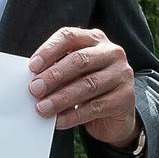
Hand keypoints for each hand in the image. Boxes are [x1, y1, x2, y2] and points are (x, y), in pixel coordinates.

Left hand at [28, 27, 138, 146]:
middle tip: (34, 89)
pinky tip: (59, 121)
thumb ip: (56, 72)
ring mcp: (122, 74)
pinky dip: (74, 115)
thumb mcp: (72, 74)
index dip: (50, 50)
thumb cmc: (86, 88)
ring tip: (43, 108)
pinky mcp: (126, 97)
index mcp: (95, 40)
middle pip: (80, 60)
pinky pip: (96, 107)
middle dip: (54, 75)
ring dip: (61, 98)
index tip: (32, 67)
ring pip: (88, 85)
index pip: (70, 36)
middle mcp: (112, 53)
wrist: (114, 113)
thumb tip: (33, 81)